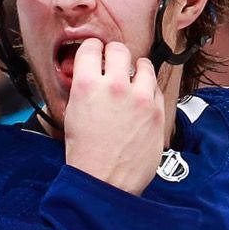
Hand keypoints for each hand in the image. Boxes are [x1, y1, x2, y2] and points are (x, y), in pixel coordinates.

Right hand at [63, 40, 165, 194]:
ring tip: (133, 78)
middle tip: (113, 64)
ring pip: (144, 64)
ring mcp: (139, 98)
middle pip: (119, 50)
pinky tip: (142, 99)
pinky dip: (148, 90)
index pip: (91, 47)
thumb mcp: (72, 116)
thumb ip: (83, 90)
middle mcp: (114, 86)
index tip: (95, 53)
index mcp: (87, 85)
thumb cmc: (85, 155)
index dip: (92, 50)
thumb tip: (90, 76)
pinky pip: (156, 88)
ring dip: (137, 69)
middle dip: (114, 55)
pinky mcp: (156, 111)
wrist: (105, 182)